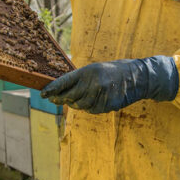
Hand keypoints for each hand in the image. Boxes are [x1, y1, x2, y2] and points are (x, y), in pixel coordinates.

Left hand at [41, 56, 178, 113]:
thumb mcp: (95, 69)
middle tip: (53, 100)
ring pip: (79, 106)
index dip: (52, 89)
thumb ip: (79, 79)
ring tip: (80, 97)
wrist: (136, 77)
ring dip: (76, 103)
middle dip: (60, 99)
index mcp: (88, 71)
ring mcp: (100, 96)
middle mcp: (93, 84)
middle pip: (70, 96)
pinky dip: (89, 107)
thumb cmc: (112, 72)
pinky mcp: (107, 105)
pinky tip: (93, 100)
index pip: (65, 81)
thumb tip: (60, 91)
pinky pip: (91, 110)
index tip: (42, 94)